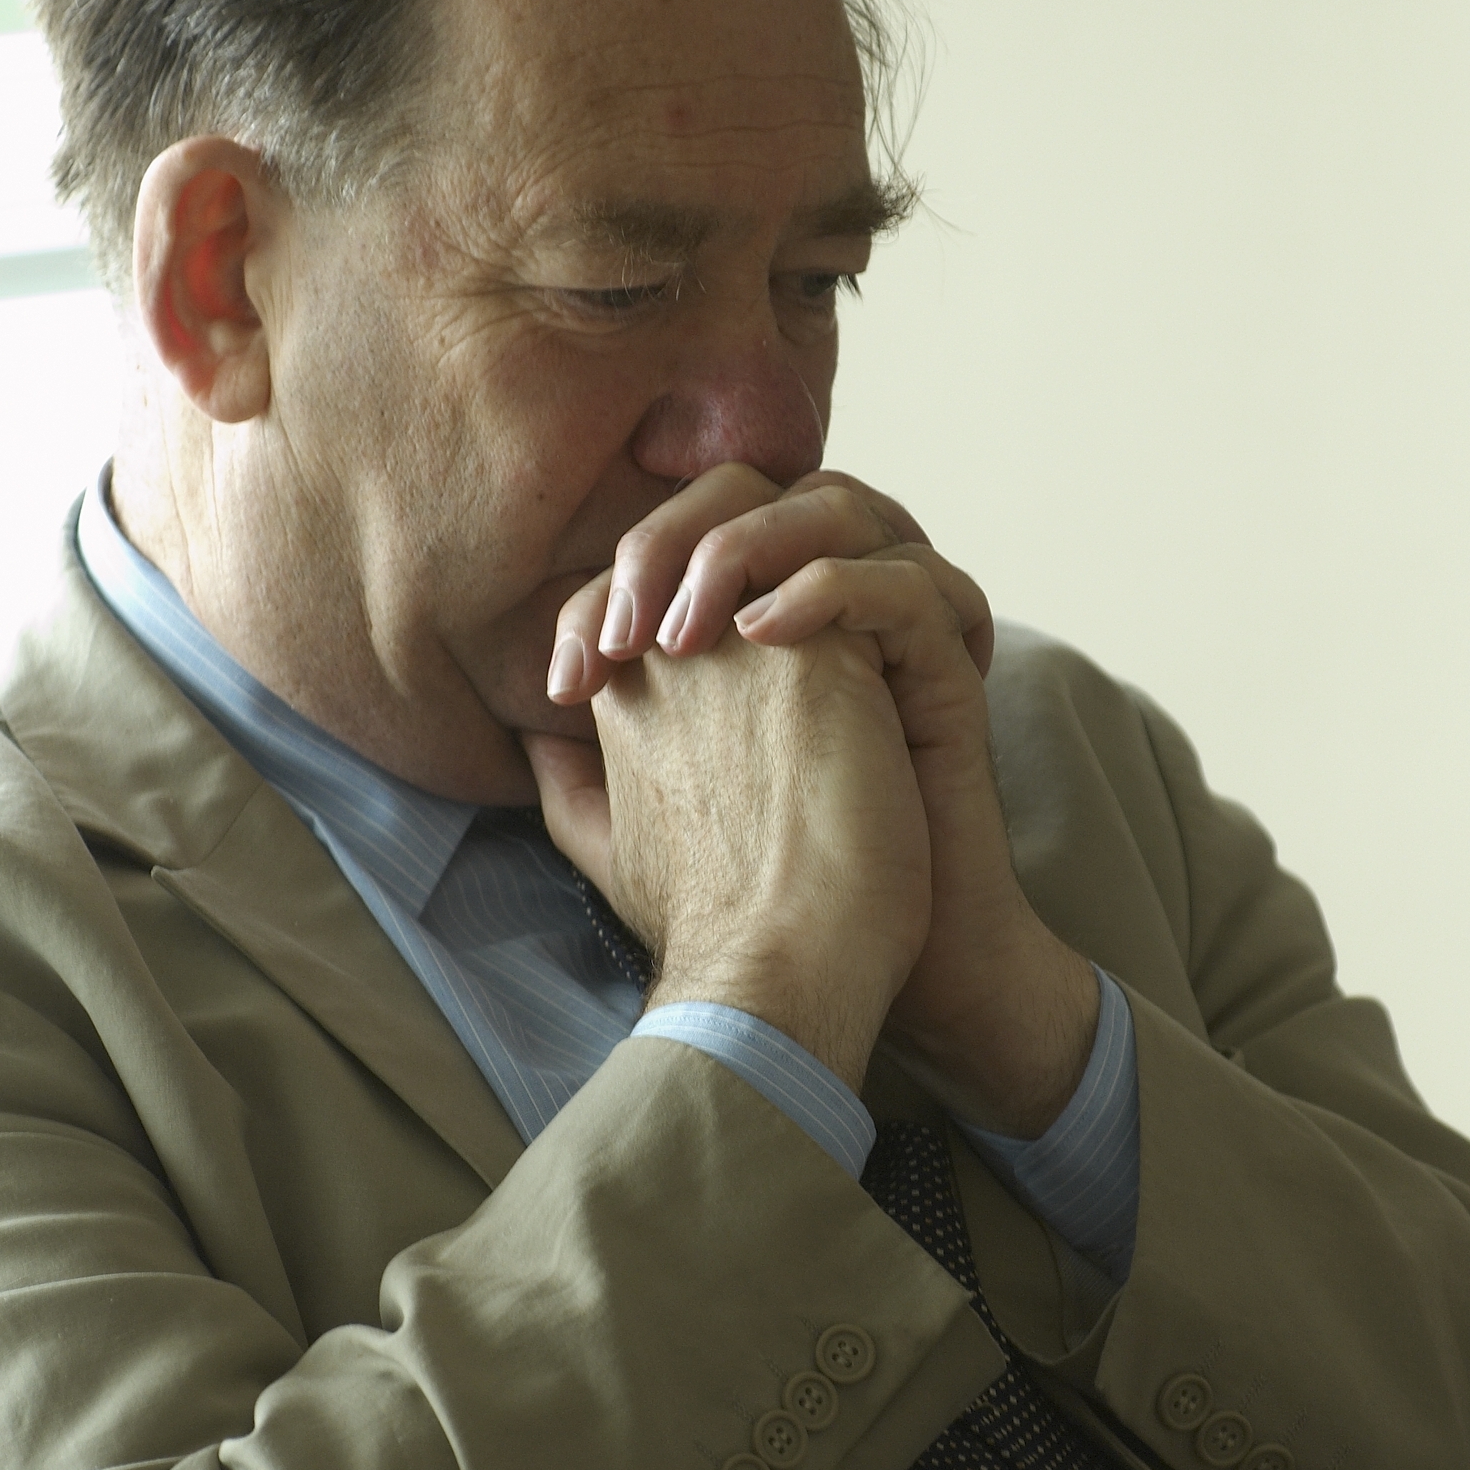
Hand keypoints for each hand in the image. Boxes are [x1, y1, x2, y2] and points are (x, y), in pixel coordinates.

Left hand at [539, 464, 1099, 1134]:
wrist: (838, 979)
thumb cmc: (746, 917)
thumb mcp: (640, 836)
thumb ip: (584, 778)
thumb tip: (522, 728)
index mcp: (760, 638)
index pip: (689, 539)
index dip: (613, 581)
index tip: (564, 677)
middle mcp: (826, 619)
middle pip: (762, 490)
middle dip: (677, 537)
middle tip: (628, 630)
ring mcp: (890, 638)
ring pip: (841, 505)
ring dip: (752, 546)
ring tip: (690, 631)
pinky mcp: (947, 673)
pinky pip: (908, 581)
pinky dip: (831, 587)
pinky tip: (767, 635)